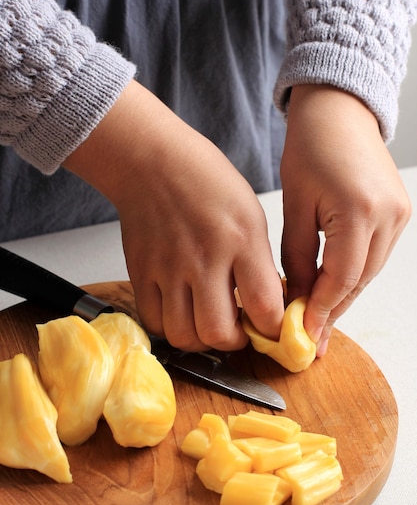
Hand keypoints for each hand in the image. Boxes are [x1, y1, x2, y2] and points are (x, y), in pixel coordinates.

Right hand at [64, 80, 283, 350]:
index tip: (272, 329)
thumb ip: (259, 264)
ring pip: (183, 336)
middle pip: (218, 333)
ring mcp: (168, 269)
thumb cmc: (207, 182)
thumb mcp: (251, 216)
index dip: (273, 330)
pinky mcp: (140, 273)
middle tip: (239, 331)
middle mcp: (204, 259)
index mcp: (241, 241)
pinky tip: (181, 314)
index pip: (264, 308)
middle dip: (236, 343)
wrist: (152, 162)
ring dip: (202, 341)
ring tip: (209, 325)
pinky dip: (170, 328)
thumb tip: (266, 307)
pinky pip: (153, 322)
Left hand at [280, 85, 410, 354]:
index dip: (321, 311)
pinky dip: (353, 273)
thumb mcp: (294, 206)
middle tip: (312, 338)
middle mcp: (388, 216)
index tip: (304, 335)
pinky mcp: (400, 212)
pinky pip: (375, 255)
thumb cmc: (310, 148)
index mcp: (358, 211)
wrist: (339, 112)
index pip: (340, 278)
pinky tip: (334, 286)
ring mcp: (399, 214)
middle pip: (359, 280)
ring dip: (343, 294)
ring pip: (368, 272)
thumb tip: (298, 296)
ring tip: (318, 317)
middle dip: (333, 310)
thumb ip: (296, 257)